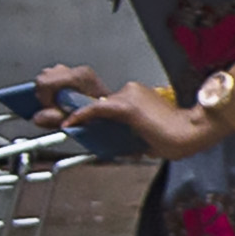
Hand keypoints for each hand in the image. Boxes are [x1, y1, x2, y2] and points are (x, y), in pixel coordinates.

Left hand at [29, 61, 218, 158]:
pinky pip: (97, 108)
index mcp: (132, 98)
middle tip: (42, 115)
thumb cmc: (175, 137)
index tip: (59, 113)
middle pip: (89, 99)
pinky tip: (68, 123)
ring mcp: (127, 96)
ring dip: (66, 111)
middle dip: (63, 105)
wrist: (192, 133)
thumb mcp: (142, 138)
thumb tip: (105, 144)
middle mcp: (127, 91)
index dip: (76, 108)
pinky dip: (81, 116)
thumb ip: (123, 136)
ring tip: (46, 118)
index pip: (98, 102)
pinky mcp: (127, 105)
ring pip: (90, 102)